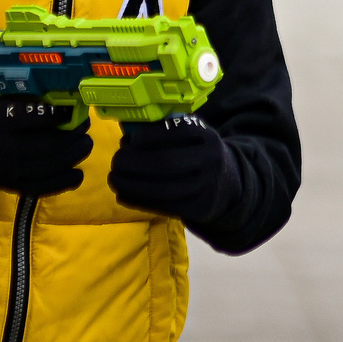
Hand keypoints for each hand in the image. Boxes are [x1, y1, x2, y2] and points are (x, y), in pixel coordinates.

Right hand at [0, 93, 91, 195]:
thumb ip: (12, 96)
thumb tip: (49, 89)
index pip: (32, 117)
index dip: (57, 114)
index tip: (71, 109)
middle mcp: (3, 147)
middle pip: (48, 145)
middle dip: (73, 136)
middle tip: (85, 126)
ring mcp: (7, 169)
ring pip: (49, 167)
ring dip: (73, 156)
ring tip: (85, 145)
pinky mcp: (8, 184)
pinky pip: (40, 188)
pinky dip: (62, 183)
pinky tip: (76, 174)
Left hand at [107, 113, 237, 223]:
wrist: (228, 183)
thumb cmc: (196, 154)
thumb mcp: (190, 137)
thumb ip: (163, 133)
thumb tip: (126, 139)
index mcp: (206, 136)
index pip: (176, 133)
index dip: (148, 137)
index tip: (130, 141)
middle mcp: (210, 161)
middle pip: (166, 163)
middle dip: (133, 163)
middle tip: (116, 162)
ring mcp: (207, 188)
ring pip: (163, 190)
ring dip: (131, 185)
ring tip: (114, 179)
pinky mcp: (199, 209)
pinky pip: (163, 207)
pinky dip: (138, 200)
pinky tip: (123, 193)